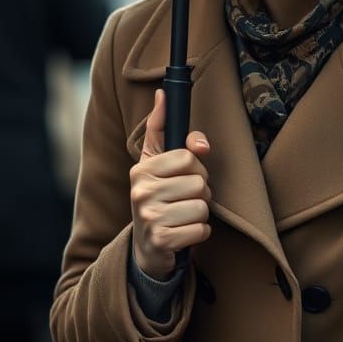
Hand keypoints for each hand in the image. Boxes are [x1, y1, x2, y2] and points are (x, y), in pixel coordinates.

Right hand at [129, 88, 211, 278]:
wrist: (146, 247)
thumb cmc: (158, 197)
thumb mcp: (156, 162)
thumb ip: (164, 129)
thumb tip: (162, 94)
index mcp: (142, 169)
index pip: (188, 157)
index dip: (196, 168)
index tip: (186, 176)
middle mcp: (140, 191)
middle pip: (199, 183)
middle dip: (201, 192)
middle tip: (184, 200)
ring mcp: (149, 217)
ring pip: (202, 207)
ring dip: (200, 214)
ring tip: (183, 216)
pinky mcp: (161, 241)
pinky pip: (202, 230)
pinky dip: (200, 233)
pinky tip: (184, 233)